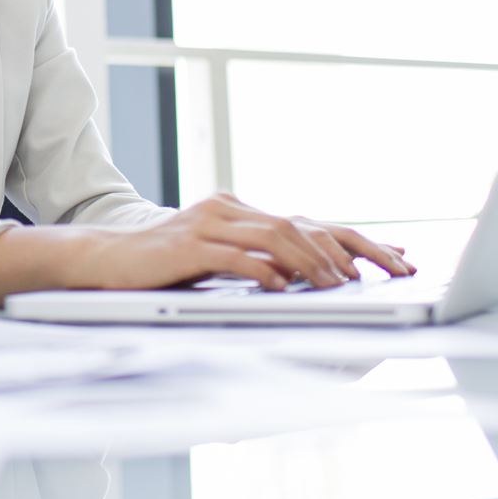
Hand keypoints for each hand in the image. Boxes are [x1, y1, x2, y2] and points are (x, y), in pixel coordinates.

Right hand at [0, 192, 410, 305]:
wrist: (99, 261)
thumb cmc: (159, 269)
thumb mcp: (215, 262)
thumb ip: (256, 264)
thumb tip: (307, 283)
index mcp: (240, 212)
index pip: (311, 222)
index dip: (358, 240)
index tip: (398, 258)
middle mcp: (229, 210)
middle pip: (306, 223)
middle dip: (355, 250)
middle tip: (392, 272)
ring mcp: (207, 223)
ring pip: (277, 235)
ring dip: (315, 263)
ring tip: (341, 287)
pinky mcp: (186, 245)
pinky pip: (236, 255)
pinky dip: (265, 271)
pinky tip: (285, 289)